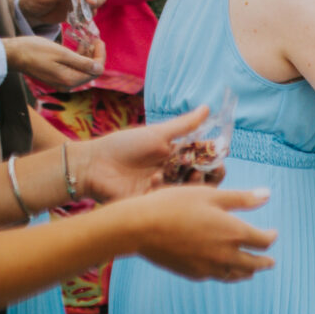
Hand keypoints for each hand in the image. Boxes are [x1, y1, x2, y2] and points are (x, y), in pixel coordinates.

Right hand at [3, 34, 102, 90]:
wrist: (13, 55)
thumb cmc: (34, 50)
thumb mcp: (61, 53)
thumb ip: (81, 62)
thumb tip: (99, 68)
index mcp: (70, 80)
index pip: (96, 70)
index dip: (100, 55)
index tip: (98, 40)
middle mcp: (67, 85)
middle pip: (91, 72)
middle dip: (95, 56)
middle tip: (94, 39)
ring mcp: (62, 83)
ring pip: (83, 70)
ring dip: (87, 56)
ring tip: (87, 41)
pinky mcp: (56, 78)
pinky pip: (73, 70)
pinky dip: (78, 59)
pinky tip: (78, 48)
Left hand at [78, 105, 223, 200]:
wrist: (94, 165)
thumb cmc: (123, 146)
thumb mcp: (157, 134)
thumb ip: (184, 125)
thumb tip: (208, 108)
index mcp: (177, 157)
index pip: (206, 160)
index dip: (215, 158)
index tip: (220, 153)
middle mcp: (175, 175)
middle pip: (204, 179)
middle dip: (210, 174)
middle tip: (202, 168)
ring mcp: (166, 192)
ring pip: (192, 193)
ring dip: (191, 182)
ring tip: (184, 174)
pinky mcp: (156, 205)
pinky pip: (172, 202)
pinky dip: (167, 190)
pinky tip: (154, 180)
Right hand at [112, 186, 276, 281]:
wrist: (140, 228)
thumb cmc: (174, 205)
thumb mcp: (211, 195)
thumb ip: (242, 198)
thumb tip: (268, 195)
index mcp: (234, 233)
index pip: (263, 241)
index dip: (270, 237)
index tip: (272, 233)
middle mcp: (226, 254)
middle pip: (255, 264)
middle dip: (264, 262)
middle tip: (270, 262)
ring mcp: (209, 267)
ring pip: (236, 274)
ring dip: (247, 271)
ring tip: (251, 270)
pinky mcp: (193, 273)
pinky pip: (217, 277)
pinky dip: (226, 274)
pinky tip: (224, 270)